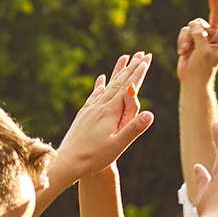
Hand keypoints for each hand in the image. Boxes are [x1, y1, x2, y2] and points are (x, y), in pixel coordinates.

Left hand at [53, 53, 155, 189]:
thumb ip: (133, 129)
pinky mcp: (84, 115)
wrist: (67, 162)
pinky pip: (95, 95)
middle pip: (119, 82)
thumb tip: (150, 114)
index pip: (128, 88)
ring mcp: (90, 109)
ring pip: (107, 86)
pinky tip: (102, 78)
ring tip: (125, 58)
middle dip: (132, 67)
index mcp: (110, 112)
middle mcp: (100, 106)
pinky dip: (101, 85)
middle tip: (142, 54)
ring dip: (118, 72)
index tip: (147, 60)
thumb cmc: (93, 157)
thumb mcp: (118, 145)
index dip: (138, 74)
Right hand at [176, 0, 217, 82]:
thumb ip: (200, 35)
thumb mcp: (203, 52)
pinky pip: (185, 30)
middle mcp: (215, 35)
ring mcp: (203, 35)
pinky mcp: (191, 37)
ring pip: (194, 24)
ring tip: (188, 51)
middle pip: (215, 12)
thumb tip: (194, 25)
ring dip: (188, 37)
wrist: (191, 80)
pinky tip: (183, 52)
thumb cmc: (202, 69)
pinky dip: (182, 40)